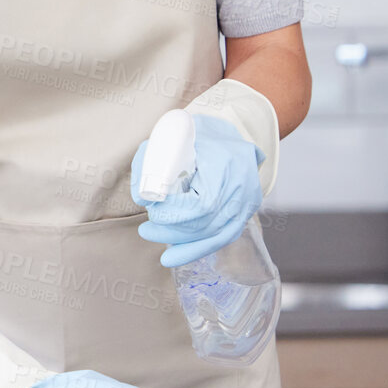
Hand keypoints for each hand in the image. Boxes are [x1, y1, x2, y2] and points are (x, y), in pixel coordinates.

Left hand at [130, 113, 264, 268]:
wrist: (235, 131)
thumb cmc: (200, 133)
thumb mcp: (173, 136)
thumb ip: (150, 160)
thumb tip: (140, 196)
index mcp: (225, 165)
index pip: (203, 205)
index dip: (176, 214)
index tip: (153, 211)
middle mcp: (241, 187)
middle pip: (207, 223)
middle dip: (173, 231)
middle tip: (146, 230)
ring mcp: (247, 202)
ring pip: (216, 235)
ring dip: (184, 245)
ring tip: (157, 243)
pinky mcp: (245, 211)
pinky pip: (224, 237)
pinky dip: (199, 248)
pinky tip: (177, 257)